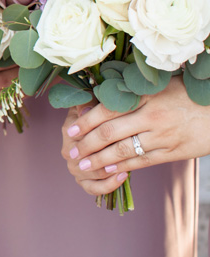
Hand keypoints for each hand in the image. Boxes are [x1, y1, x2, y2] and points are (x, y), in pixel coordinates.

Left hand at [61, 76, 209, 195]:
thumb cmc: (186, 93)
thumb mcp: (158, 85)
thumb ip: (130, 91)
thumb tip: (96, 97)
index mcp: (146, 96)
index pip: (107, 109)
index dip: (86, 121)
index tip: (71, 130)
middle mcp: (152, 117)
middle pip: (111, 132)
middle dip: (87, 144)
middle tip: (72, 152)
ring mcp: (163, 137)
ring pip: (124, 150)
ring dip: (101, 159)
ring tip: (84, 165)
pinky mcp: (175, 152)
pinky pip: (143, 161)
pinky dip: (124, 167)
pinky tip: (110, 170)